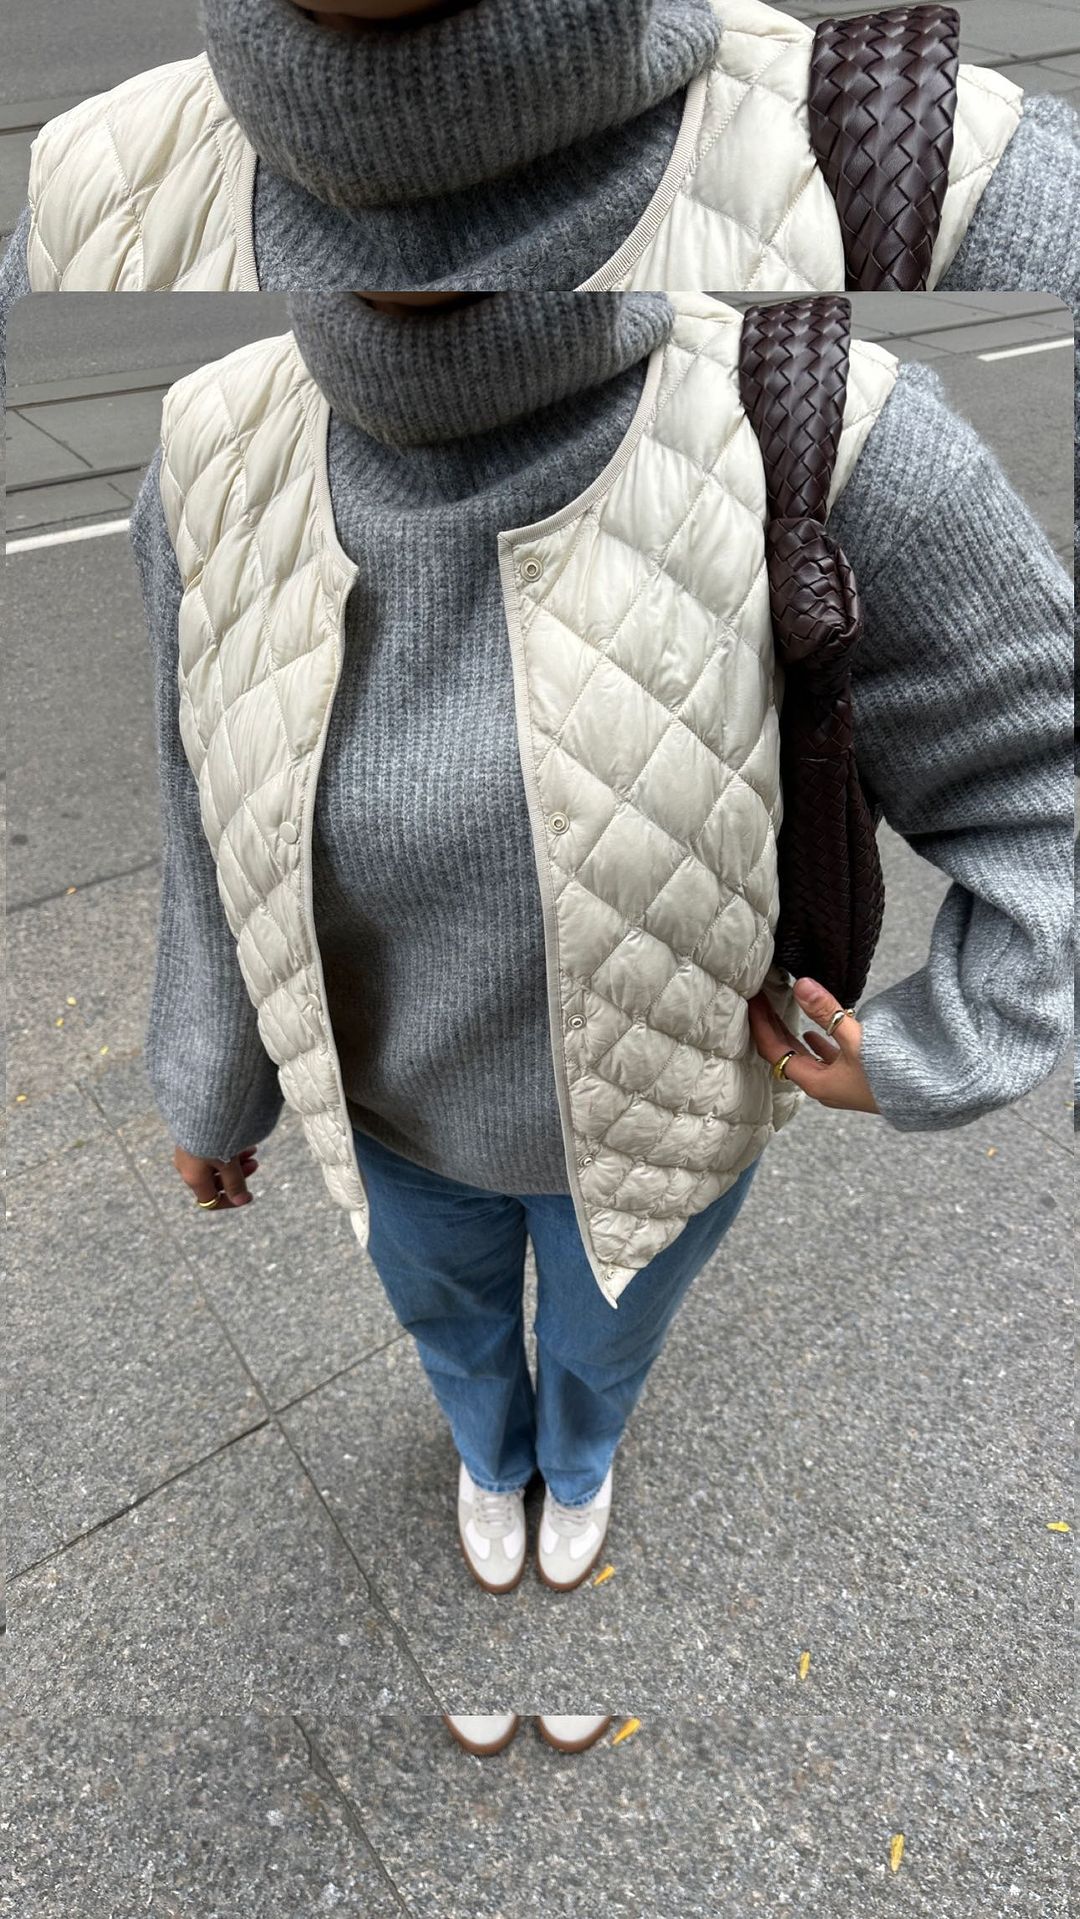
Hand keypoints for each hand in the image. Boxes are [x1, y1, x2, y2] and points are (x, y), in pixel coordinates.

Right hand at [173, 1143, 259, 1208]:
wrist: (200, 1105)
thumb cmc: (213, 1137)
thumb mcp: (229, 1163)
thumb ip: (235, 1183)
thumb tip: (242, 1201)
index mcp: (193, 1178)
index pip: (210, 1201)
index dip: (230, 1202)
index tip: (249, 1195)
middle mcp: (186, 1167)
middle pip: (214, 1182)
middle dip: (237, 1176)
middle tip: (255, 1163)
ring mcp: (187, 1152)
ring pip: (214, 1164)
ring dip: (235, 1161)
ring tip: (253, 1150)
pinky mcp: (190, 1137)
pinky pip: (210, 1150)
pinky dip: (227, 1149)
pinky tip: (242, 1140)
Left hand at [747, 976, 878, 1113]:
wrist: (926, 1099)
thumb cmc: (890, 1075)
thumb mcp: (856, 1040)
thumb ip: (827, 1012)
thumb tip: (800, 984)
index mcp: (815, 1082)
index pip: (774, 1051)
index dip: (762, 1025)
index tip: (754, 1002)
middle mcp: (821, 1086)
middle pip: (784, 1054)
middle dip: (772, 1027)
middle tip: (761, 1000)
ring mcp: (836, 1085)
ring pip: (802, 1057)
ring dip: (790, 1034)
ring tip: (780, 1010)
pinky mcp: (851, 1080)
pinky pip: (822, 1060)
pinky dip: (813, 1043)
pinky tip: (813, 1033)